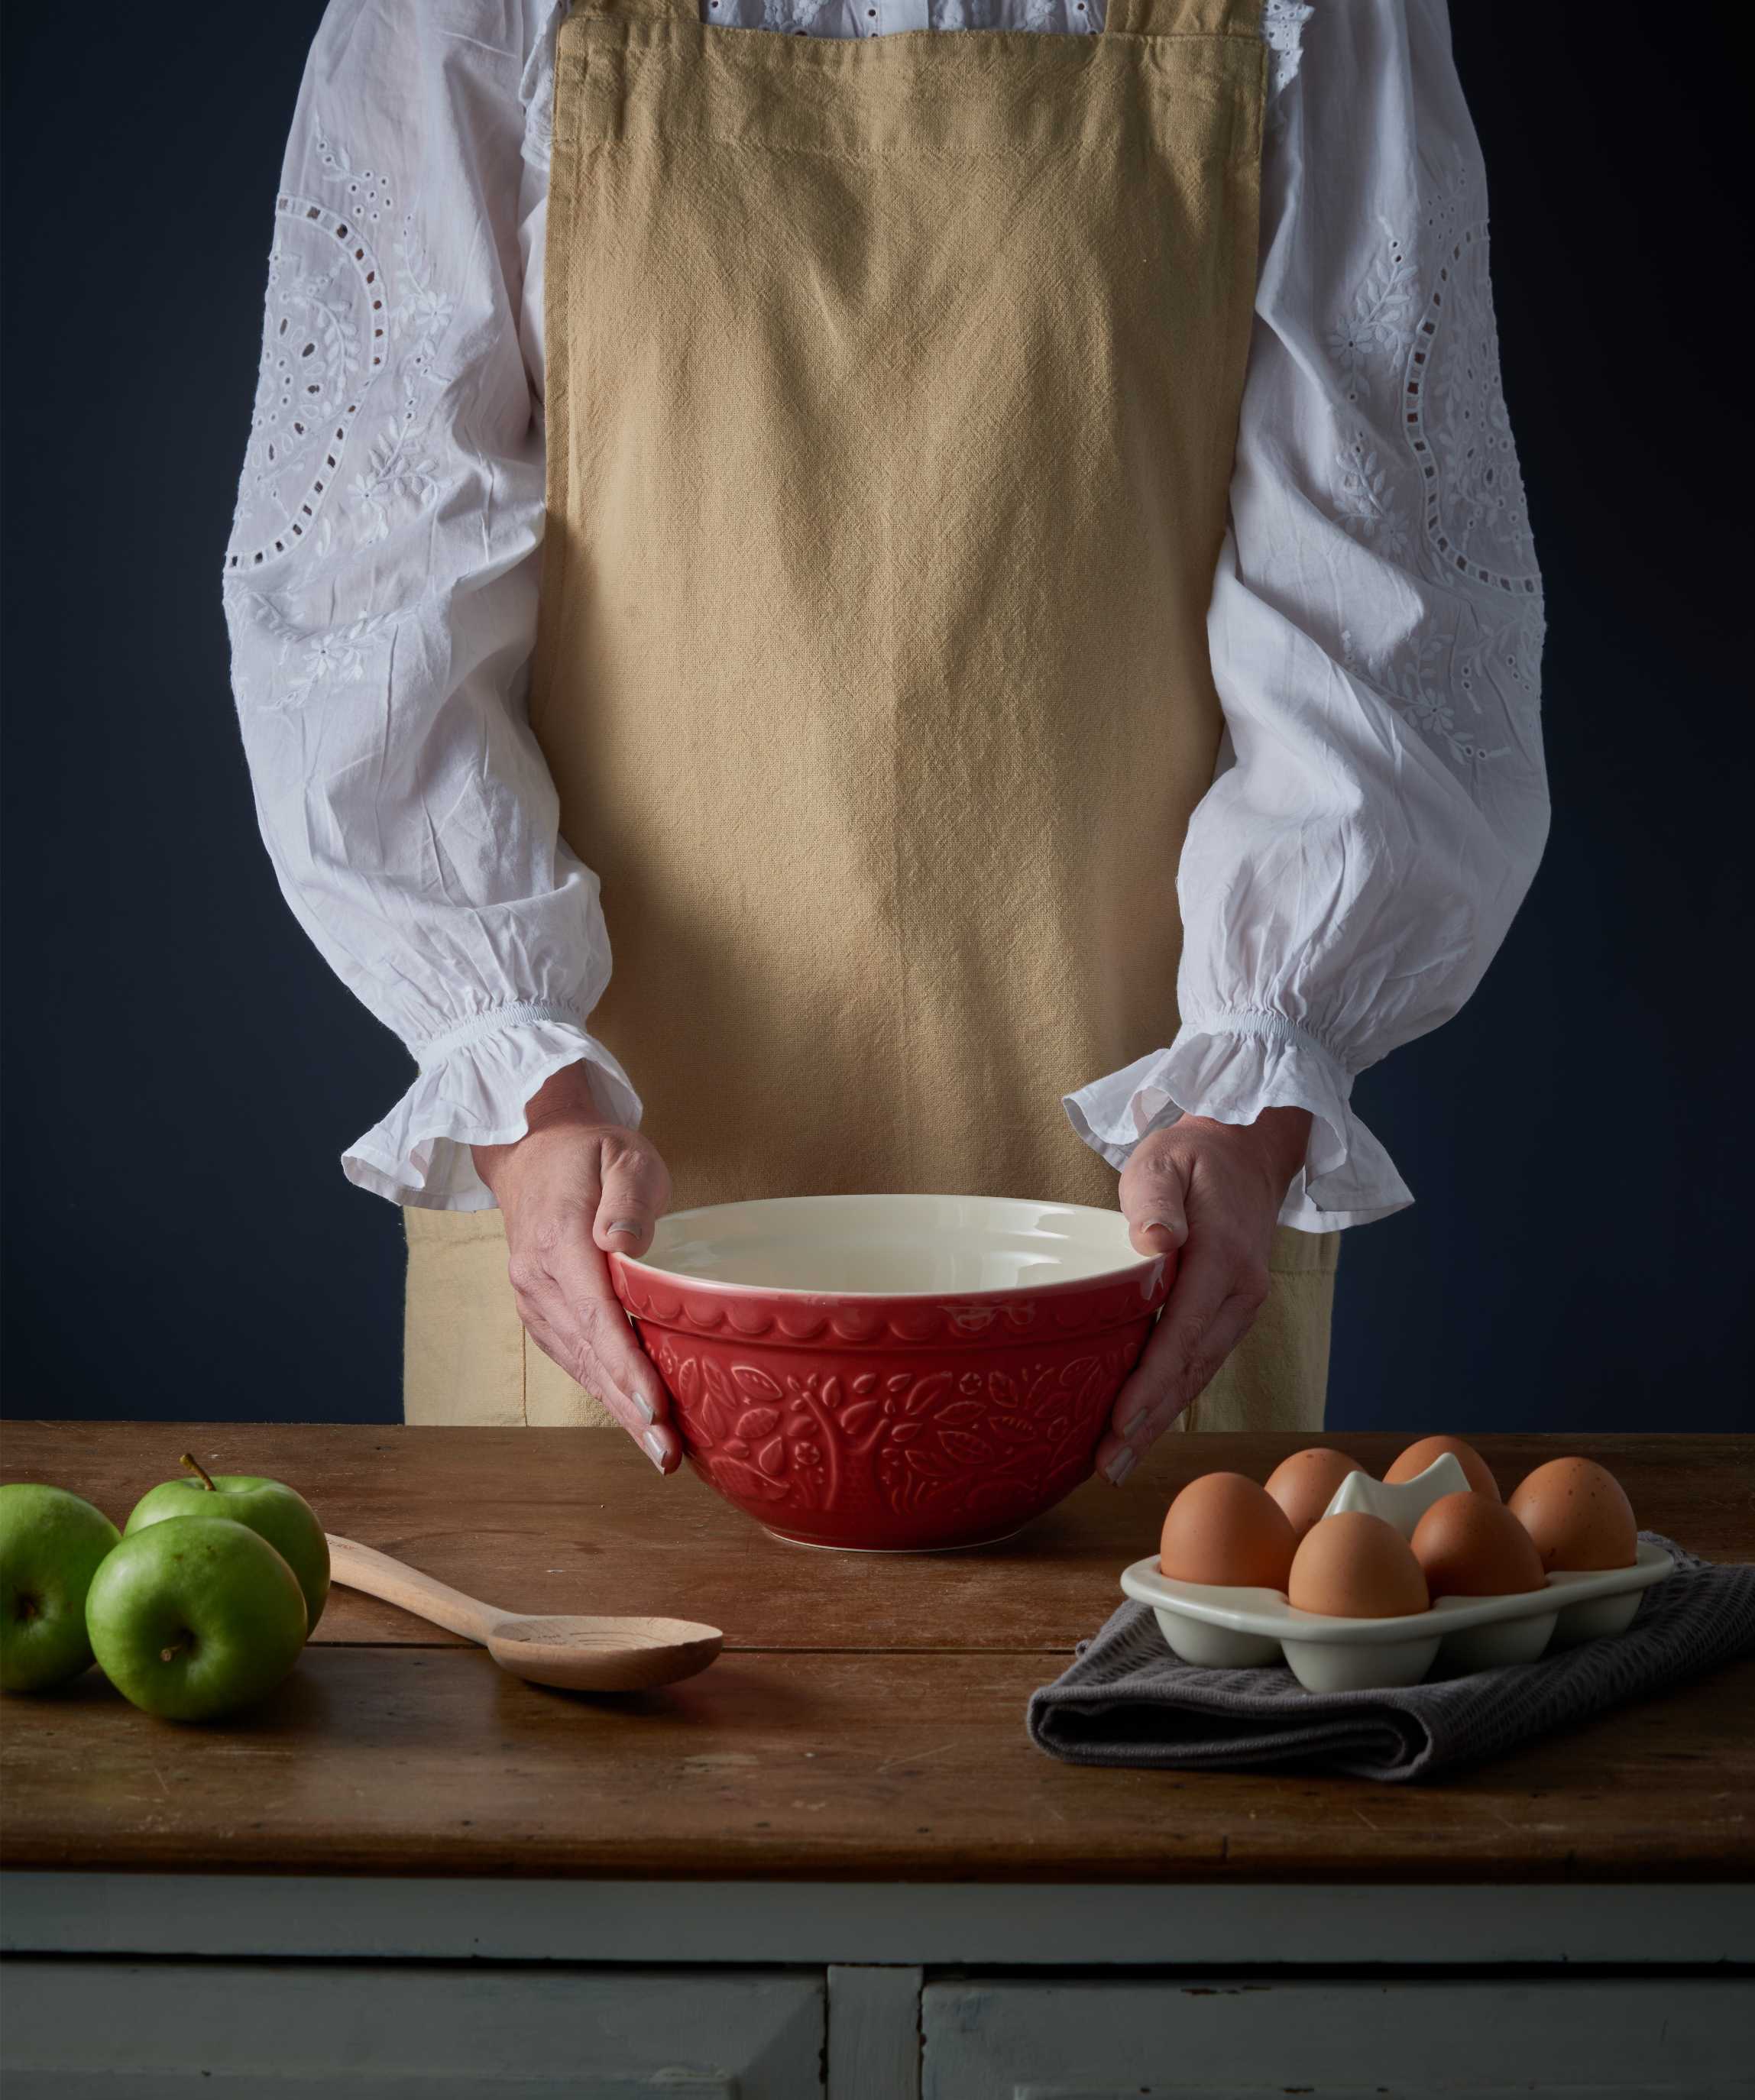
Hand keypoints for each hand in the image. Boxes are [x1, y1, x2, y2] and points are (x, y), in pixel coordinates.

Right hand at [470, 1061, 680, 1472]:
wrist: (534, 1150)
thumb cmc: (592, 1152)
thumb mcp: (622, 1153)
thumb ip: (628, 1196)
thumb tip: (624, 1243)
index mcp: (558, 1240)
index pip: (596, 1315)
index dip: (626, 1366)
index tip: (656, 1408)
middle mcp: (537, 1278)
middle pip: (590, 1355)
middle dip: (631, 1410)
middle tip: (670, 1456)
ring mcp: (532, 1299)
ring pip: (580, 1365)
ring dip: (620, 1411)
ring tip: (661, 1453)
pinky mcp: (540, 1312)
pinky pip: (574, 1358)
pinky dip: (605, 1391)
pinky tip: (634, 1419)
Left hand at [1094, 1106, 1312, 1485]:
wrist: (1243, 1152)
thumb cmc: (1192, 1157)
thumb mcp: (1164, 1161)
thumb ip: (1157, 1203)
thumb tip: (1156, 1244)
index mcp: (1225, 1256)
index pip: (1184, 1330)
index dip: (1152, 1381)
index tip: (1120, 1419)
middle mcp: (1241, 1292)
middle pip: (1191, 1368)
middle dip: (1149, 1421)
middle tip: (1106, 1465)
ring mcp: (1240, 1307)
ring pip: (1197, 1374)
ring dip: (1159, 1422)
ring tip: (1117, 1463)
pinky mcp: (1228, 1314)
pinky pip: (1199, 1362)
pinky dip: (1171, 1399)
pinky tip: (1142, 1428)